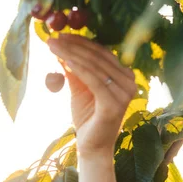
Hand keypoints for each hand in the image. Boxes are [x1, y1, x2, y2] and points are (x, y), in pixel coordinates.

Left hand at [47, 34, 136, 156]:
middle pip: (97, 57)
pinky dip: (79, 69)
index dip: (81, 42)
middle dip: (73, 46)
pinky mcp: (114, 104)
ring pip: (94, 67)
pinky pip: (94, 81)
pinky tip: (65, 61)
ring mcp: (125, 93)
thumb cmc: (87, 117)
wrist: (92, 146)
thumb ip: (74, 70)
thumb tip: (62, 49)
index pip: (101, 52)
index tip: (61, 35)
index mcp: (124, 75)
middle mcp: (129, 81)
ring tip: (53, 46)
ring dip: (71, 54)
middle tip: (53, 38)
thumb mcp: (79, 88)